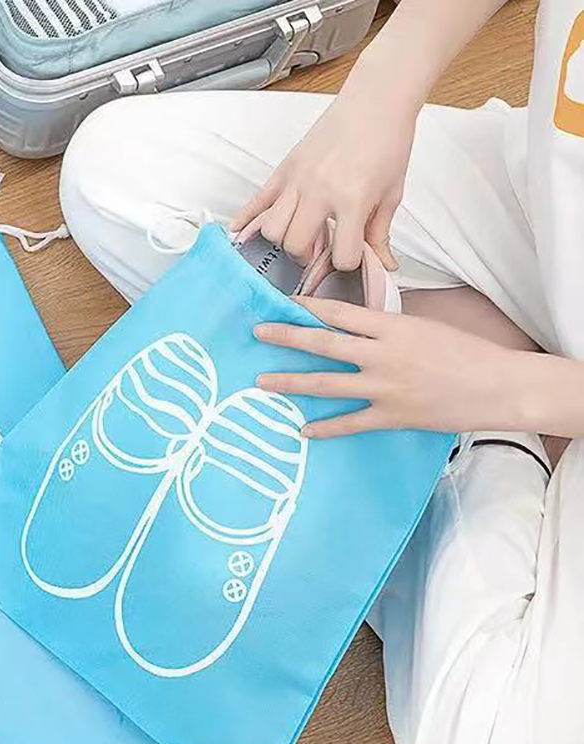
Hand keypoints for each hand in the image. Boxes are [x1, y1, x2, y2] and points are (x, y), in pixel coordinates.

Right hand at [230, 86, 416, 271]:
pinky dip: (246, 220)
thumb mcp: (392, 194)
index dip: (347, 262)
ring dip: (283, 240)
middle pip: (295, 245)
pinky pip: (256, 201)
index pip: (342, 255)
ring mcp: (298, 180)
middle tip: (317, 249)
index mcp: (353, 200)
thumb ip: (380, 233)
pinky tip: (241, 233)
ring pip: (271, 229)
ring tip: (297, 234)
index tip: (349, 255)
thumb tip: (384, 265)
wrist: (375, 102)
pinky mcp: (285, 170)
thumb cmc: (387, 143)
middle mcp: (320, 192)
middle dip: (306, 255)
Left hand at [253, 298, 530, 438]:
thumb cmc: (466, 353)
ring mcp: (384, 387)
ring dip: (292, 382)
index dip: (309, 306)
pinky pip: (350, 423)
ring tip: (263, 381)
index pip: (341, 312)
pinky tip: (303, 429)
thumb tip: (355, 325)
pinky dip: (325, 428)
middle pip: (324, 344)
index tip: (282, 302)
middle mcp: (382, 355)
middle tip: (258, 333)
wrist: (497, 386)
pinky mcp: (391, 415)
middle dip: (287, 337)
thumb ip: (387, 328)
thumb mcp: (425, 327)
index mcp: (392, 327)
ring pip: (327, 383)